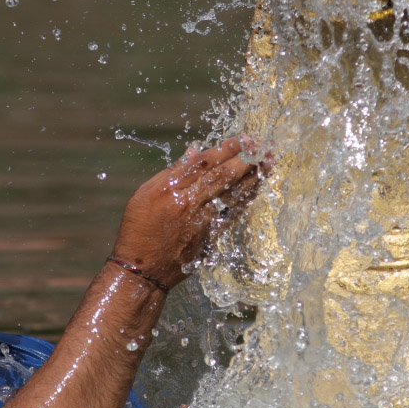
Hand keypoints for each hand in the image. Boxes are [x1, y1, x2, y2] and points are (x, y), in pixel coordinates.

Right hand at [110, 138, 266, 289]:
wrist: (143, 268)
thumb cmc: (140, 227)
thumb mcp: (146, 193)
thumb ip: (173, 172)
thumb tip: (195, 151)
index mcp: (170, 189)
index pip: (204, 162)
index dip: (226, 149)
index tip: (242, 139)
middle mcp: (188, 204)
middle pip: (222, 176)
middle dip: (244, 159)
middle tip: (260, 145)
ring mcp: (202, 222)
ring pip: (232, 195)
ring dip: (253, 177)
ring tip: (268, 161)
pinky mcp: (211, 237)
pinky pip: (233, 214)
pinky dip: (246, 198)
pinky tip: (257, 187)